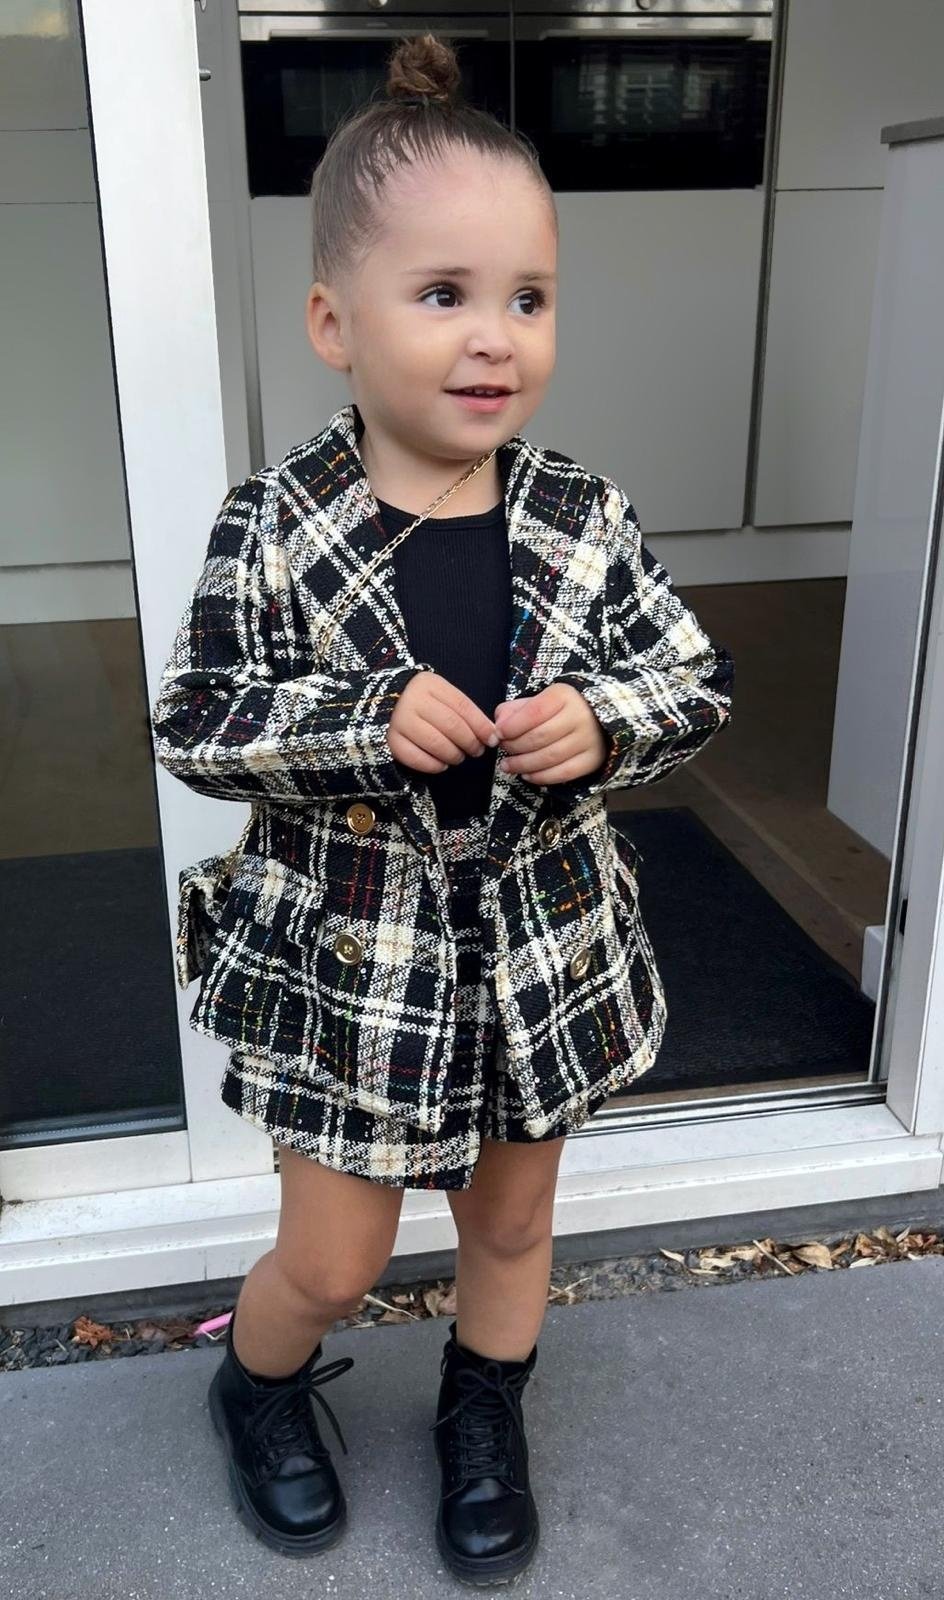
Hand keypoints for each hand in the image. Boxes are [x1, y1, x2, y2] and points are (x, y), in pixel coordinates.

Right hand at [387, 671, 499, 774]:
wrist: (385, 705)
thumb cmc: (424, 704)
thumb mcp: (443, 697)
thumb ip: (466, 712)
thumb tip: (492, 734)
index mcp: (429, 684)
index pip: (462, 706)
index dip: (481, 725)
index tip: (493, 739)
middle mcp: (412, 700)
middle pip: (451, 725)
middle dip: (470, 742)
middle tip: (477, 751)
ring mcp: (399, 721)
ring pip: (436, 743)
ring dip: (454, 755)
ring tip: (459, 757)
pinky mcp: (391, 740)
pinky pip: (416, 758)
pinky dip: (434, 765)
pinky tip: (442, 764)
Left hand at [493, 683, 608, 784]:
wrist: (597, 718)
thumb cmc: (559, 709)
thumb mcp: (538, 700)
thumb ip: (515, 710)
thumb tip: (499, 725)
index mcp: (564, 696)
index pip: (535, 712)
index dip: (513, 726)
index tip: (498, 734)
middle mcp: (580, 716)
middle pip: (540, 737)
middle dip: (515, 746)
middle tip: (503, 749)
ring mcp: (588, 740)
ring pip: (550, 757)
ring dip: (523, 765)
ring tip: (507, 766)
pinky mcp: (593, 759)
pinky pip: (563, 773)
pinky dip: (541, 777)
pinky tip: (527, 775)